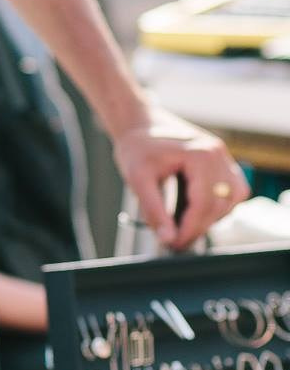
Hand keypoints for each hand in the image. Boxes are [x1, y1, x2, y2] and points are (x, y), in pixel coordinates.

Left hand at [113, 105, 248, 247]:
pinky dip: (218, 205)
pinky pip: (232, 191)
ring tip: (185, 227)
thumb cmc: (137, 147)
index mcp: (200, 154)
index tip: (175, 245)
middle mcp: (217, 153)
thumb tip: (168, 239)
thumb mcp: (137, 179)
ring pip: (231, 200)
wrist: (139, 124)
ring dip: (211, 217)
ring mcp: (223, 156)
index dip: (190, 229)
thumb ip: (153, 211)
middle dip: (199, 227)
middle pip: (219, 204)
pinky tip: (196, 212)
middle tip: (176, 242)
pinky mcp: (222, 161)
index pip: (204, 203)